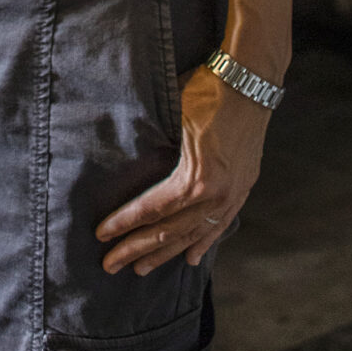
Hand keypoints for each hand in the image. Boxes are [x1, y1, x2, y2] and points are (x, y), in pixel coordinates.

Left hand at [95, 65, 272, 274]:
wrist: (250, 82)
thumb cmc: (206, 91)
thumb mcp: (172, 115)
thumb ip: (152, 142)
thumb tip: (122, 157)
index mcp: (196, 179)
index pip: (152, 210)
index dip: (124, 224)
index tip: (101, 234)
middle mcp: (215, 197)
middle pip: (169, 231)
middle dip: (137, 249)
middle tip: (110, 265)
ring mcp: (232, 196)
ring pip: (193, 235)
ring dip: (165, 253)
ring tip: (140, 268)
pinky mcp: (241, 189)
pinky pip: (219, 225)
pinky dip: (202, 243)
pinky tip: (189, 259)